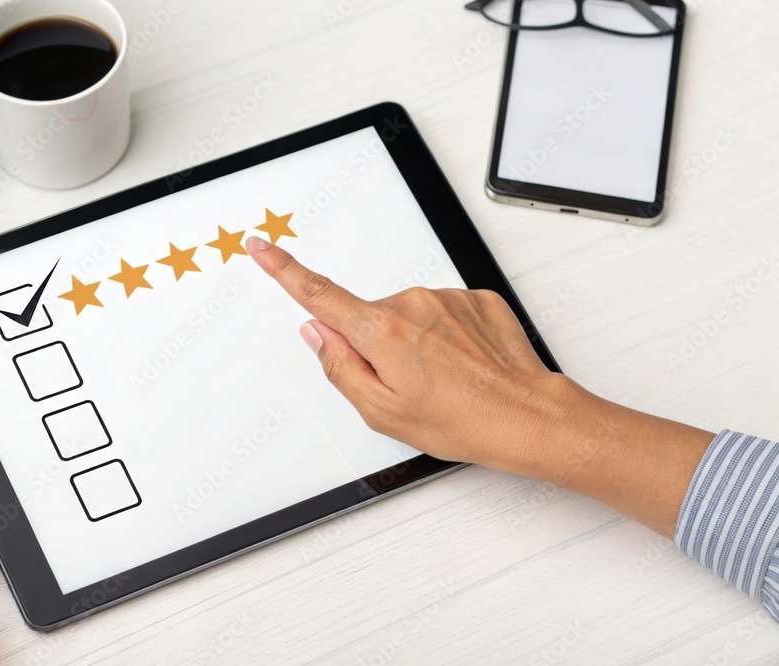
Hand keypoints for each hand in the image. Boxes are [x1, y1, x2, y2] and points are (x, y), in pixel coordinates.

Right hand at [246, 237, 713, 537]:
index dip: (283, 270)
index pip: (318, 294)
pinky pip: (443, 313)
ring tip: (443, 379)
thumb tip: (318, 334)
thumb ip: (339, 367)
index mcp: (382, 332)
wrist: (527, 416)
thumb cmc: (461, 422)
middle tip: (406, 384)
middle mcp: (412, 304)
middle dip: (377, 346)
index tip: (262, 249)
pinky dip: (445, 336)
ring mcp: (447, 298)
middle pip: (371, 318)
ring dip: (414, 343)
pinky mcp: (476, 298)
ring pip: (409, 317)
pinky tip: (463, 365)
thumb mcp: (382, 412)